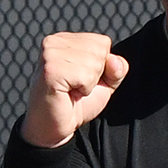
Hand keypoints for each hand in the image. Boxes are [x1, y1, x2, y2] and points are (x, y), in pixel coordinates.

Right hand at [24, 32, 128, 147]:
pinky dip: (84, 90)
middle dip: (96, 75)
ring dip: (89, 84)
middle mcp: (54, 42)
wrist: (52, 128)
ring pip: (95, 62)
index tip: (81, 80)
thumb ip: (116, 68)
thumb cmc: (75, 104)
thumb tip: (114, 60)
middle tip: (75, 88)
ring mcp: (50, 54)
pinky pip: (86, 75)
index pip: (103, 42)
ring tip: (71, 90)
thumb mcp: (104, 83)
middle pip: (100, 50)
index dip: (101, 66)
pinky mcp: (50, 70)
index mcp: (65, 40)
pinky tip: (68, 93)